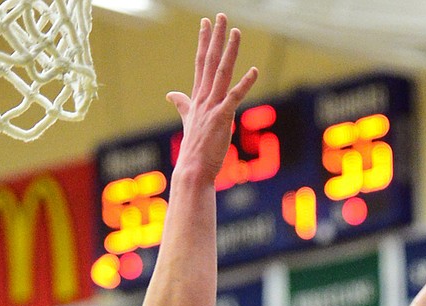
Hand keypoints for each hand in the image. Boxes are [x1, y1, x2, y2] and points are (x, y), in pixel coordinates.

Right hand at [167, 14, 257, 188]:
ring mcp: (212, 107)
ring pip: (221, 72)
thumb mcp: (188, 122)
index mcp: (197, 98)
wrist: (193, 169)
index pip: (200, 63)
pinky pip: (235, 97)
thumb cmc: (194, 149)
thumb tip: (171, 94)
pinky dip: (245, 83)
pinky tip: (254, 71)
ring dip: (230, 51)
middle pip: (210, 61)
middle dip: (216, 38)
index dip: (204, 42)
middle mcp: (203, 98)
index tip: (206, 24)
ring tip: (237, 32)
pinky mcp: (222, 118)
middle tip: (221, 16)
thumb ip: (182, 105)